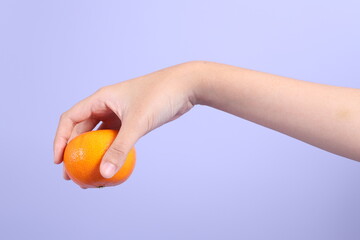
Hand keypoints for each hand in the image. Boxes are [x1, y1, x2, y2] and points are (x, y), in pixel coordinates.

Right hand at [54, 61, 203, 181]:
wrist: (186, 86)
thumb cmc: (160, 96)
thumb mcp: (138, 123)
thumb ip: (120, 149)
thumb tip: (104, 174)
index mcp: (101, 98)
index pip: (70, 118)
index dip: (60, 139)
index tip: (59, 161)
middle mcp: (107, 104)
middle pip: (82, 129)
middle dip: (74, 151)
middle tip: (72, 174)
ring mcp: (121, 113)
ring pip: (99, 135)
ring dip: (92, 153)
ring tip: (89, 174)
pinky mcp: (133, 120)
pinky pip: (116, 138)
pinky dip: (111, 151)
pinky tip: (111, 165)